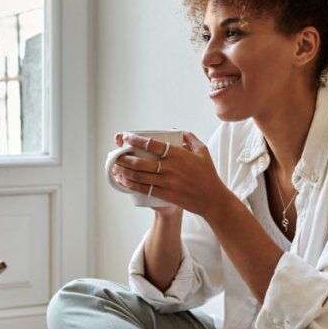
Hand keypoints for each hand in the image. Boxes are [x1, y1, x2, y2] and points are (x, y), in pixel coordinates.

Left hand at [112, 131, 230, 218]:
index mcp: (178, 154)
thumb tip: (174, 129)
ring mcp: (167, 182)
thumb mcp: (202, 151)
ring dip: (124, 171)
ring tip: (115, 167)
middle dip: (124, 158)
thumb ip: (189, 137)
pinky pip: (143, 189)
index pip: (152, 144)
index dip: (136, 140)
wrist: (212, 199)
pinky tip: (123, 181)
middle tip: (116, 154)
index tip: (125, 137)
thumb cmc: (208, 174)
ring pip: (139, 176)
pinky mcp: (165, 194)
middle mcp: (171, 168)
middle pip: (141, 161)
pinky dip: (131, 185)